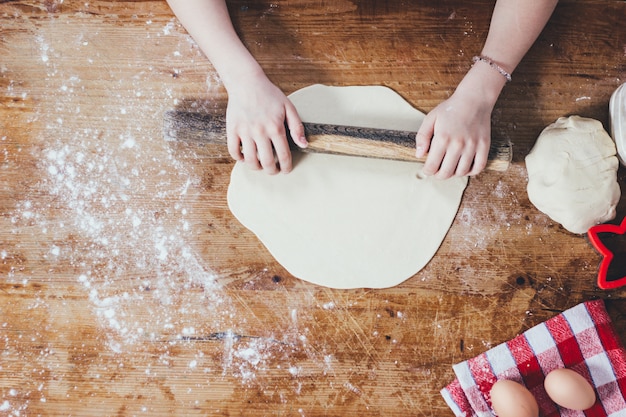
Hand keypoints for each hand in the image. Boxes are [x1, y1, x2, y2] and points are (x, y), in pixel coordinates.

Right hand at [225, 74, 306, 173]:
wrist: (246, 82)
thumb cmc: (269, 94)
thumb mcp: (288, 107)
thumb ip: (297, 127)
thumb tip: (304, 145)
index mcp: (276, 127)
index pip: (283, 155)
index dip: (286, 167)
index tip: (286, 170)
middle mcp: (260, 131)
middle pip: (267, 162)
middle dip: (272, 171)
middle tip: (274, 170)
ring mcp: (245, 131)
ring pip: (250, 160)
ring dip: (256, 167)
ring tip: (260, 166)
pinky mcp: (232, 129)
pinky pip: (234, 151)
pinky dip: (239, 158)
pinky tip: (245, 157)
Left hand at [415, 61, 506, 178]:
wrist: (474, 99)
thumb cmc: (450, 109)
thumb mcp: (430, 119)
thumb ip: (422, 137)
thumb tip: (419, 155)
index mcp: (442, 138)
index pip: (432, 166)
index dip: (427, 171)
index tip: (427, 169)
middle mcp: (457, 144)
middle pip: (446, 173)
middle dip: (438, 175)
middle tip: (437, 172)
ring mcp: (472, 146)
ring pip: (461, 172)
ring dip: (453, 174)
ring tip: (450, 168)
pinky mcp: (484, 146)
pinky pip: (478, 167)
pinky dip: (470, 172)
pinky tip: (464, 168)